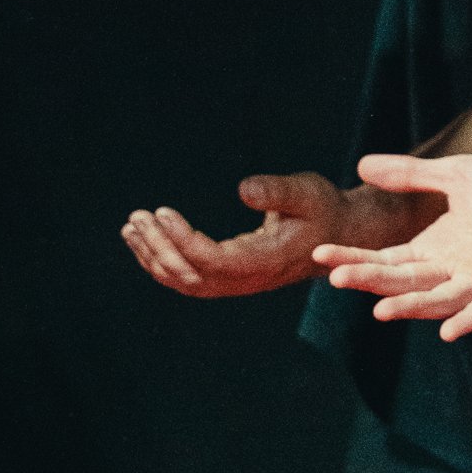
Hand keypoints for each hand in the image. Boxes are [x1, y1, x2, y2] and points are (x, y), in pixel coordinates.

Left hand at [122, 170, 426, 298]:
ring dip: (154, 257)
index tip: (162, 212)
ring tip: (132, 226)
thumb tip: (242, 189)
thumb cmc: (323, 209)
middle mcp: (248, 280)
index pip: (214, 262)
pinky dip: (162, 261)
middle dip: (159, 249)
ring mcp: (237, 282)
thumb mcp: (308, 191)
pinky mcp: (230, 276)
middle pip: (191, 277)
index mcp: (266, 262)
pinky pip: (188, 278)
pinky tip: (145, 239)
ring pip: (184, 282)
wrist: (339, 234)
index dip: (183, 241)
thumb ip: (278, 191)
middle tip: (138, 217)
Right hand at [313, 148, 471, 339]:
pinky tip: (449, 331)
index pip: (388, 260)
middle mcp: (458, 268)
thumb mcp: (458, 173)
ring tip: (380, 310)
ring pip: (442, 300)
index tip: (320, 257)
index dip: (356, 260)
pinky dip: (471, 317)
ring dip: (412, 307)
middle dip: (372, 282)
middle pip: (406, 282)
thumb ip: (414, 175)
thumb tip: (362, 165)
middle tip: (337, 280)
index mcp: (440, 246)